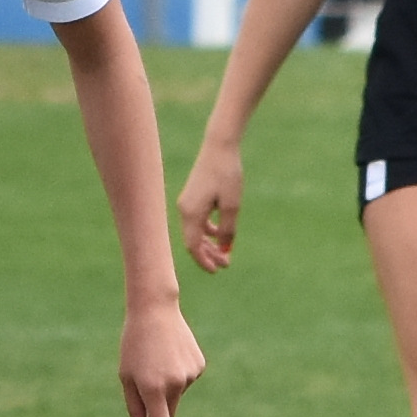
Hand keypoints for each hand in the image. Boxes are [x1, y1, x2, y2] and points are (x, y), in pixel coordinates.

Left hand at [115, 297, 203, 416]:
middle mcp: (175, 384)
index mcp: (153, 389)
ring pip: (177, 395)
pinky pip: (186, 380)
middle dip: (157, 412)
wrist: (154, 310)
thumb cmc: (134, 344)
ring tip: (156, 360)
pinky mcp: (199, 365)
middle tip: (144, 391)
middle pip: (169, 413)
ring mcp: (190, 375)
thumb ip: (135, 408)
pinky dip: (177, 374)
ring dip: (166, 387)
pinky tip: (170, 354)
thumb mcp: (127, 376)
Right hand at [176, 138, 243, 272]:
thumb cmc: (227, 174)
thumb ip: (228, 229)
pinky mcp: (192, 196)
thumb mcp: (232, 205)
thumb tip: (225, 250)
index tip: (218, 270)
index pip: (193, 246)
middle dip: (209, 254)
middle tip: (226, 265)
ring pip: (195, 231)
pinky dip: (208, 230)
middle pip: (193, 240)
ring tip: (225, 253)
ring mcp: (187, 202)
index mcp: (191, 213)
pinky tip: (220, 234)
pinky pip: (197, 220)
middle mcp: (184, 209)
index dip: (204, 260)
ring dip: (209, 243)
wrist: (219, 146)